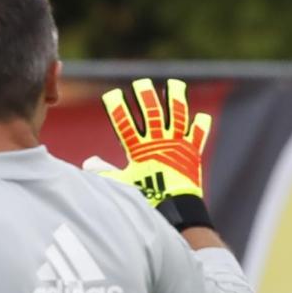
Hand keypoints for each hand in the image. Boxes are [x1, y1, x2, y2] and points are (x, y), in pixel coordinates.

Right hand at [92, 78, 213, 229]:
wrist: (175, 208)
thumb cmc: (147, 197)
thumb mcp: (123, 184)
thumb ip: (105, 171)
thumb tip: (88, 163)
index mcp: (140, 150)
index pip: (124, 123)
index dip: (117, 108)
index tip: (112, 95)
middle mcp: (159, 142)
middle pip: (152, 113)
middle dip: (145, 96)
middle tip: (141, 84)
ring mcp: (177, 145)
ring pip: (177, 116)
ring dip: (175, 99)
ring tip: (175, 85)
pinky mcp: (192, 153)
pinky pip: (198, 135)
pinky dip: (200, 126)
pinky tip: (202, 116)